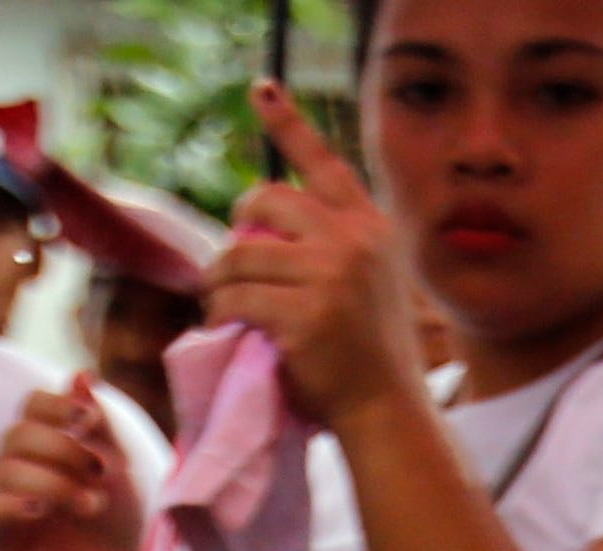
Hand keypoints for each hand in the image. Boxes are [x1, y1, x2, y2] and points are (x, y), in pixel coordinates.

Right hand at [0, 377, 143, 550]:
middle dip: (62, 448)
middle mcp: (20, 467)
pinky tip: (41, 512)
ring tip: (91, 505)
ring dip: (54, 482)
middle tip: (100, 472)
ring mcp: (7, 502)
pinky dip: (12, 504)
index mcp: (46, 443)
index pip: (31, 406)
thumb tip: (81, 374)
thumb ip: (98, 423)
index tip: (90, 423)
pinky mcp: (0, 539)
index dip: (56, 406)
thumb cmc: (120, 519)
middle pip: (16, 435)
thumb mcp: (118, 463)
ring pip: (5, 470)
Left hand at [207, 83, 435, 432]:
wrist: (385, 408)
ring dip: (217, 283)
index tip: (260, 89)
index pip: (322, 163)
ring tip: (221, 308)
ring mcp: (330, 276)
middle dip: (235, 230)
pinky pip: (234, 299)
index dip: (287, 124)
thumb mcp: (365, 283)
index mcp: (369, 225)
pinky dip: (218, 314)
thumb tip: (259, 234)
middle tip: (226, 265)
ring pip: (239, 256)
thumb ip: (329, 249)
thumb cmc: (365, 355)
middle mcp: (352, 240)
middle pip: (265, 202)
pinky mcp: (304, 315)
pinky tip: (224, 330)